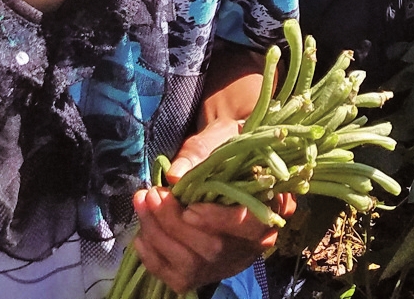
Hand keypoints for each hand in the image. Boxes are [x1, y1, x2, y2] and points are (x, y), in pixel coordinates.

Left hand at [129, 120, 295, 291]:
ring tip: (142, 203)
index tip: (190, 208)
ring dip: (159, 235)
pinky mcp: (205, 272)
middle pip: (214, 248)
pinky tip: (142, 234)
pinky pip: (176, 276)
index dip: (219, 221)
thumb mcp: (218, 138)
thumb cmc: (226, 147)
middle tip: (152, 194)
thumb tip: (176, 175)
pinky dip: (154, 257)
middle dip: (175, 224)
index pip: (250, 226)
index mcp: (271, 209)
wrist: (223, 163)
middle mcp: (253, 244)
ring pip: (192, 264)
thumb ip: (200, 153)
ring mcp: (228, 261)